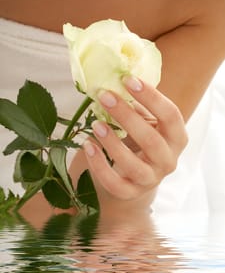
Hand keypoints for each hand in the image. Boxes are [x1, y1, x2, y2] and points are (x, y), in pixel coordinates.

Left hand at [83, 76, 187, 202]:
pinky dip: (98, 164)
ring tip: (95, 124)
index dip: (151, 97)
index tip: (128, 80)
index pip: (171, 116)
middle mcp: (168, 161)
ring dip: (112, 143)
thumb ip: (137, 107)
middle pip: (151, 140)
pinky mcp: (130, 192)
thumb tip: (114, 83)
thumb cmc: (142, 141)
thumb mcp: (146, 123)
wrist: (137, 176)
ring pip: (133, 165)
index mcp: (177, 139)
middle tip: (105, 96)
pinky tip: (88, 146)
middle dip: (126, 116)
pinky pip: (114, 183)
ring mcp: (150, 180)